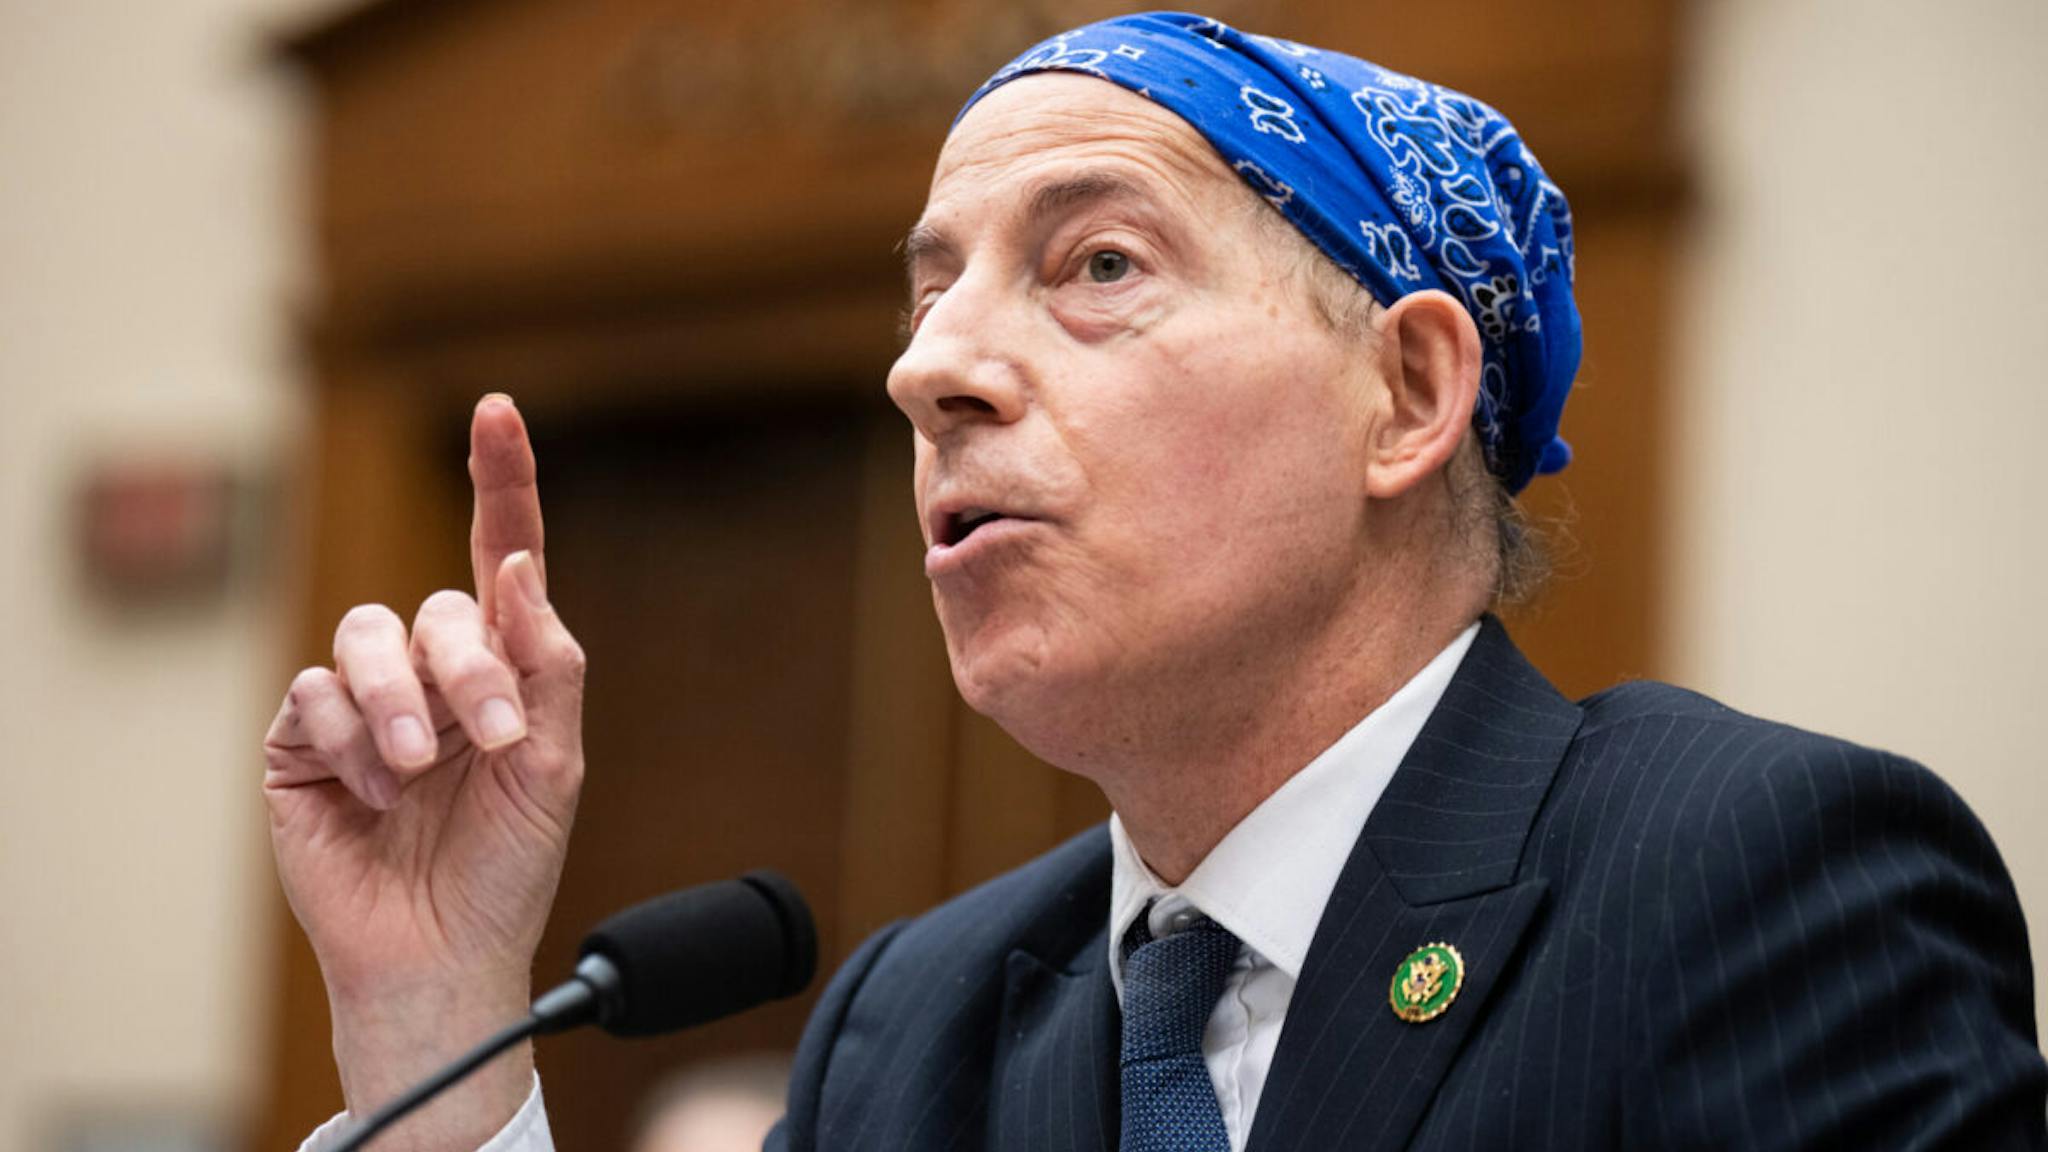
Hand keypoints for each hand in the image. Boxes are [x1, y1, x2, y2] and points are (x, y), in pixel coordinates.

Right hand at [263, 394, 585, 1146]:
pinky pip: (317, 693)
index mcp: (502, 666)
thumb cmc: (508, 864)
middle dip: (471, 668)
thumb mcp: (554, 766)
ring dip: (400, 700)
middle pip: (441, 608)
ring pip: (367, 634)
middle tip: (494, 740)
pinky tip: (373, 794)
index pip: (500, 554)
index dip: (502, 481)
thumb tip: (517, 567)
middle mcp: (432, 671)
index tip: (500, 410)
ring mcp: (366, 701)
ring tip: (416, 769)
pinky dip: (351, 739)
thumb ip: (544, 663)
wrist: (444, 953)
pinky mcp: (306, 738)